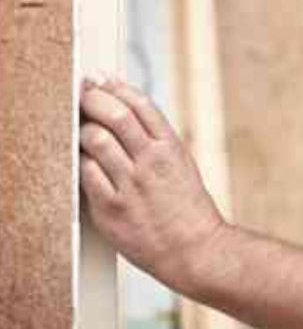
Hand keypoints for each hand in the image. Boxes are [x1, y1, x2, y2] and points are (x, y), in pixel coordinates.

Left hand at [79, 76, 226, 294]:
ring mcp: (129, 185)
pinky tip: (84, 161)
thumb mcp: (181, 163)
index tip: (102, 79)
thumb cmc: (188, 207)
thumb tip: (127, 113)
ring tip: (82, 129)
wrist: (194, 249)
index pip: (141, 104)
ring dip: (84, 130)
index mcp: (171, 147)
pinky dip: (82, 163)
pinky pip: (86, 176)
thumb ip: (155, 141)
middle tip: (83, 93)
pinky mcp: (111, 210)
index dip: (117, 87)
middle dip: (93, 98)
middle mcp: (151, 162)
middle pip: (115, 116)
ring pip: (95, 142)